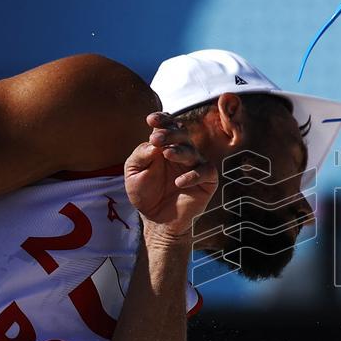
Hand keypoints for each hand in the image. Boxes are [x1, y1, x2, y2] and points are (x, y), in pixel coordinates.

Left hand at [125, 112, 217, 237]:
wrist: (156, 220)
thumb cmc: (144, 194)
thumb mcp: (133, 174)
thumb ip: (140, 156)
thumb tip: (153, 143)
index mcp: (164, 146)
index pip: (167, 127)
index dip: (162, 120)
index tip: (151, 120)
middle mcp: (182, 152)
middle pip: (182, 135)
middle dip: (170, 134)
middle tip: (156, 138)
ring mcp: (195, 165)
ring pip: (192, 151)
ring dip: (180, 151)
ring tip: (167, 154)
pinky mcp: (207, 180)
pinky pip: (205, 171)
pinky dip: (193, 175)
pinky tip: (179, 182)